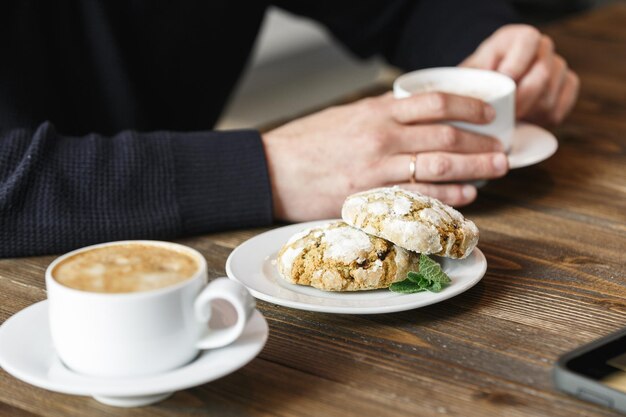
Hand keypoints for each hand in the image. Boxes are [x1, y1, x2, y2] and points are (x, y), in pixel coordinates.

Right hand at [262, 92, 507, 220]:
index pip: (434, 102)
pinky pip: (417, 196)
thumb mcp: (346, 116)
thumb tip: (415, 115)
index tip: (487, 112)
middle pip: (445, 136)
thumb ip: (382, 115)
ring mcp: (377, 168)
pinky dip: (446, 195)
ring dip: (473, 168)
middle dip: (480, 142)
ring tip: (495, 170)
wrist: (271, 169)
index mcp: (377, 111)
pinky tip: (466, 195)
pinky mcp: (369, 196)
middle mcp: (381, 136)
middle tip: (502, 149)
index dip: (468, 105)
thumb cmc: (306, 142)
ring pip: (437, 166)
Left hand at [461, 24, 579, 125]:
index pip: (529, 40)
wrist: (492, 89)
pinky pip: (560, 108)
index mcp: (519, 38)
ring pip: (550, 95)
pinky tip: (526, 119)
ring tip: (511, 117)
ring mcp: (559, 67)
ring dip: (528, 112)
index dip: (518, 62)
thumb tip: (477, 95)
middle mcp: (543, 48)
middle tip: (505, 112)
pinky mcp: (567, 87)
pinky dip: (540, 119)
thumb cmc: (478, 79)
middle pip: (544, 72)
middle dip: (522, 98)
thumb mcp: (470, 74)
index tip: (505, 80)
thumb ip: (473, 78)